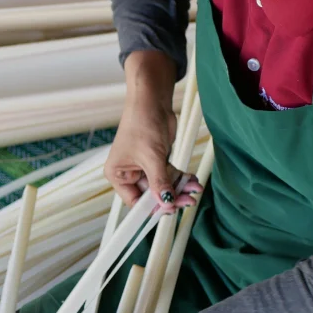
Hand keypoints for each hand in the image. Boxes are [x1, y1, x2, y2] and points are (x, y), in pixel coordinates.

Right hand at [105, 50, 201, 210]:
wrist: (153, 101)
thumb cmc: (142, 124)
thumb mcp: (151, 157)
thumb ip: (159, 182)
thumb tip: (167, 203)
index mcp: (117, 174)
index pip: (134, 201)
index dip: (152, 207)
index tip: (170, 210)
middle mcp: (129, 174)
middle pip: (151, 195)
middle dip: (170, 197)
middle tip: (188, 200)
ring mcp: (144, 168)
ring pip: (163, 186)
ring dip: (179, 188)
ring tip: (194, 188)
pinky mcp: (157, 161)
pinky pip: (170, 176)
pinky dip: (181, 179)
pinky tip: (192, 181)